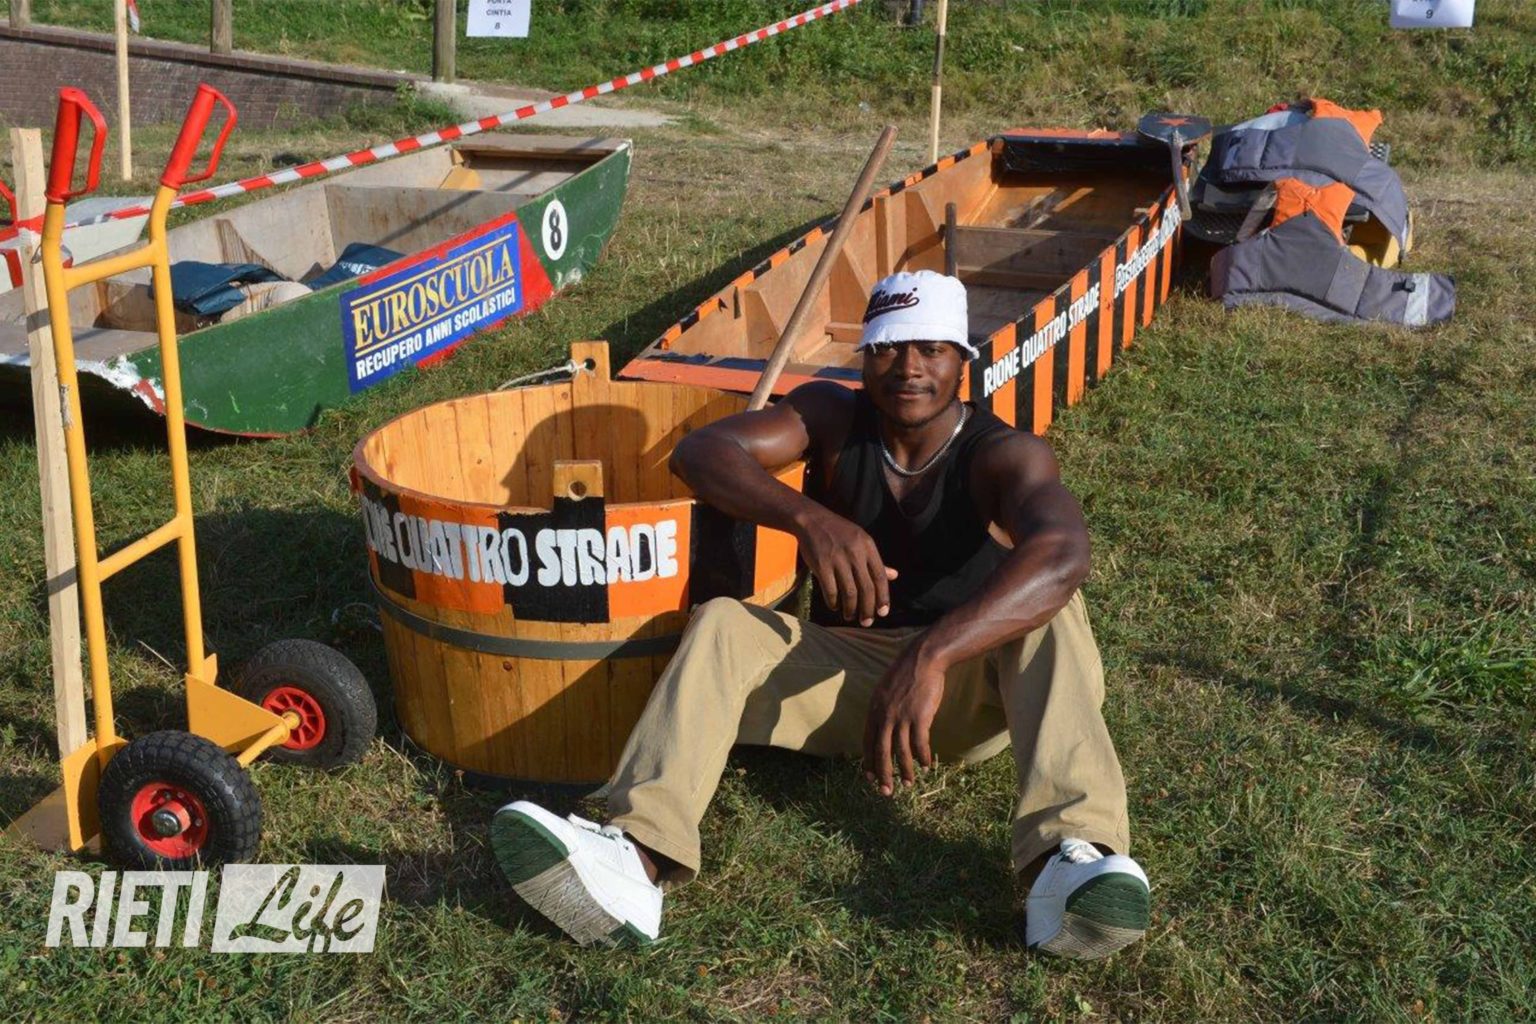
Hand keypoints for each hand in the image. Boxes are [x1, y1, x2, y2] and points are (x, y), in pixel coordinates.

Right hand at [795, 507, 897, 626]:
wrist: (811, 520)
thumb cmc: (839, 532)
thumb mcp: (861, 541)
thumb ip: (876, 560)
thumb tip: (894, 576)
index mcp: (868, 547)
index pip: (880, 576)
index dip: (883, 597)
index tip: (883, 613)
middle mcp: (854, 553)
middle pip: (866, 588)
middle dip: (868, 609)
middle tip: (866, 622)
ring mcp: (837, 559)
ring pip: (849, 592)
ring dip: (851, 608)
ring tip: (850, 616)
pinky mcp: (821, 565)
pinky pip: (830, 590)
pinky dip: (833, 602)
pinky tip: (835, 606)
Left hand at [862, 641, 944, 795]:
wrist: (923, 660)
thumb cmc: (906, 674)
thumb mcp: (885, 691)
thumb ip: (882, 710)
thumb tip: (884, 729)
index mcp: (874, 710)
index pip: (868, 742)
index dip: (869, 762)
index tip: (870, 778)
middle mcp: (885, 716)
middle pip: (881, 752)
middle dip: (883, 774)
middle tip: (885, 792)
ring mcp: (902, 717)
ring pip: (901, 752)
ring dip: (905, 770)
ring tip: (908, 783)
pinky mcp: (920, 717)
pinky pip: (920, 744)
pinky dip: (923, 756)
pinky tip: (926, 765)